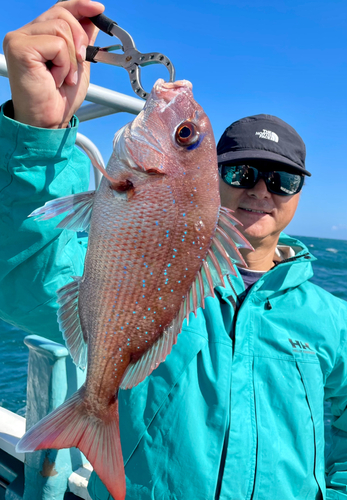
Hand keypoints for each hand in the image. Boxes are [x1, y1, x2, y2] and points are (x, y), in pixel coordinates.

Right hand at [3, 0, 104, 128]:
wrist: (48, 121)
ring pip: (61, 28)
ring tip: (64, 77)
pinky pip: (55, 43)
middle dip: (80, 39)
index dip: (80, 6)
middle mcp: (26, 33)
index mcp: (38, 35)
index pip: (59, 9)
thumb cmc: (58, 99)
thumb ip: (82, 41)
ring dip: (71, 58)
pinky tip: (55, 79)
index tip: (98, 9)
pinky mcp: (19, 47)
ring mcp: (19, 39)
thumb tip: (92, 19)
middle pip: (62, 14)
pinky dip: (63, 64)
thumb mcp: (78, 65)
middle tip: (79, 62)